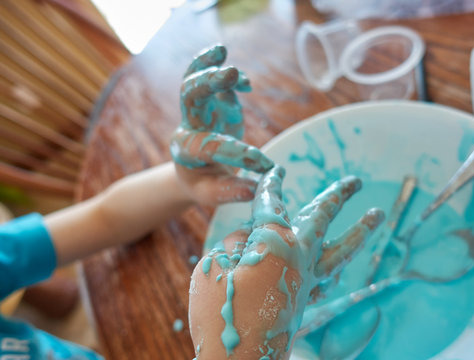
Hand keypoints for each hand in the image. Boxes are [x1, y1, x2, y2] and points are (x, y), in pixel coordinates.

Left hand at [170, 45, 272, 205]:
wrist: (196, 170)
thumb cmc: (205, 183)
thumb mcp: (212, 193)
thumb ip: (232, 191)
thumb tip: (257, 188)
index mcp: (185, 151)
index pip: (210, 146)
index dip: (239, 155)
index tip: (266, 167)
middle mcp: (188, 125)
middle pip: (190, 97)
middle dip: (208, 83)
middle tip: (230, 73)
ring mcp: (200, 110)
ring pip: (196, 80)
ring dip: (207, 65)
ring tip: (221, 50)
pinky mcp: (212, 102)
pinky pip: (213, 81)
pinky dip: (229, 77)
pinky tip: (247, 83)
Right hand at [189, 166, 383, 358]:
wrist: (238, 359)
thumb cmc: (220, 309)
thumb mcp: (214, 265)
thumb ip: (236, 243)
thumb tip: (252, 239)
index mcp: (274, 241)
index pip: (272, 203)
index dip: (271, 185)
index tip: (276, 172)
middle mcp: (299, 256)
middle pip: (324, 217)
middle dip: (339, 195)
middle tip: (356, 181)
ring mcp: (307, 279)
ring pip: (340, 249)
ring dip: (359, 231)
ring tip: (377, 214)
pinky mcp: (306, 300)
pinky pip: (329, 279)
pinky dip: (336, 269)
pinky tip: (341, 267)